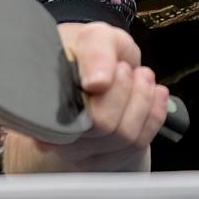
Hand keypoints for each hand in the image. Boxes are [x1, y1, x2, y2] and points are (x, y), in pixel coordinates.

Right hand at [4, 22, 169, 173]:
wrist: (99, 72)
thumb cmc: (90, 54)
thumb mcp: (94, 37)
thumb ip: (96, 51)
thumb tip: (97, 82)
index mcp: (43, 104)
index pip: (74, 111)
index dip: (106, 90)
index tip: (117, 67)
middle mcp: (56, 137)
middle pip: (103, 125)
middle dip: (127, 90)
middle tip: (126, 69)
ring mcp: (81, 153)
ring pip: (125, 137)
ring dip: (142, 99)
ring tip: (140, 76)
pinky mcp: (105, 160)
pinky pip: (140, 144)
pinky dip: (154, 114)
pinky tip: (151, 94)